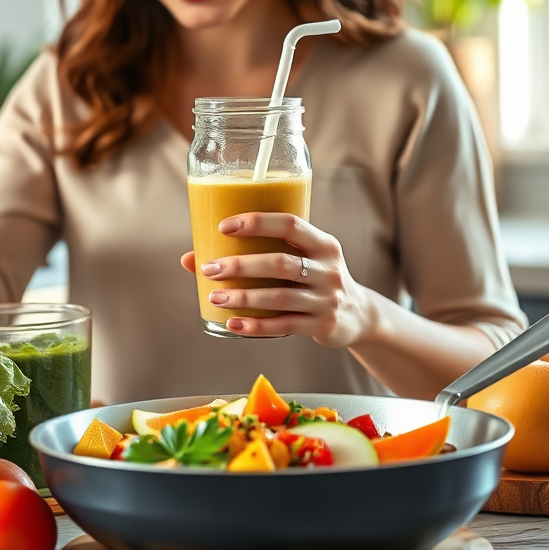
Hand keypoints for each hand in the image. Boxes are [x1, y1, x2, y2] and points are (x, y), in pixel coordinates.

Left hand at [180, 213, 375, 343]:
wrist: (358, 315)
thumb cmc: (314, 277)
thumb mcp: (298, 258)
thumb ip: (257, 253)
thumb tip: (190, 258)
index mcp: (323, 244)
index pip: (290, 224)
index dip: (257, 223)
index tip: (223, 227)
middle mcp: (328, 269)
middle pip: (281, 263)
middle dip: (241, 266)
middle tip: (209, 269)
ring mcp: (327, 299)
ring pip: (279, 297)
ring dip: (244, 297)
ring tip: (215, 297)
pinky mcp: (322, 326)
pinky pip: (284, 326)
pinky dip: (256, 326)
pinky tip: (233, 324)